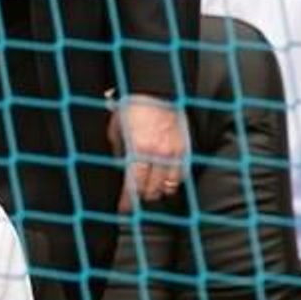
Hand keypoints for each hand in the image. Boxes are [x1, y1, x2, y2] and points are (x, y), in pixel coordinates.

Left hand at [108, 94, 188, 209]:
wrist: (155, 91)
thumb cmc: (133, 108)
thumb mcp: (116, 131)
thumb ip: (119, 153)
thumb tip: (119, 170)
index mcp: (138, 150)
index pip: (133, 186)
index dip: (127, 201)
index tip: (124, 208)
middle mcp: (157, 154)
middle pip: (151, 190)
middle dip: (141, 195)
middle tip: (135, 195)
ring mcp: (173, 153)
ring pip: (168, 186)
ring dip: (158, 190)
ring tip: (150, 188)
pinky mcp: (184, 149)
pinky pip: (181, 175)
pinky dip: (172, 180)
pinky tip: (165, 178)